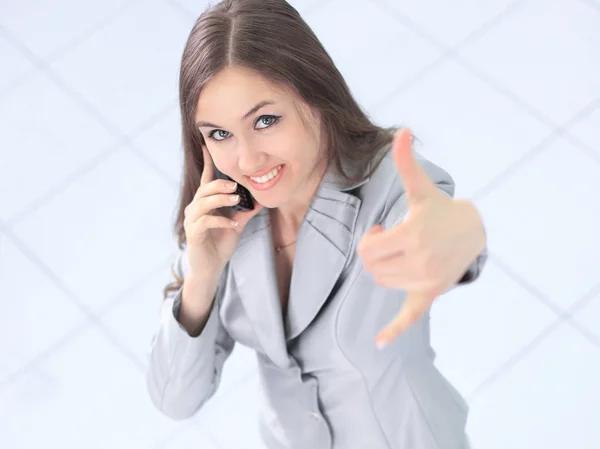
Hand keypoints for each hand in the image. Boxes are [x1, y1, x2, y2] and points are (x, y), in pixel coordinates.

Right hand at [184, 147, 262, 280]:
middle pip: (205, 189)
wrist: (210, 267)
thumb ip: (245, 212)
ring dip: (220, 199)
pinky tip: (233, 224)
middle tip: (236, 184)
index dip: (207, 163)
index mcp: (205, 204)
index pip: (206, 180)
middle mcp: (195, 209)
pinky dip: (221, 221)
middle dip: (220, 184)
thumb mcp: (236, 225)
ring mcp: (192, 221)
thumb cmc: (220, 244)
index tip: (207, 146)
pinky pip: (206, 222)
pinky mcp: (193, 233)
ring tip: (236, 199)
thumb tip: (260, 199)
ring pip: (203, 202)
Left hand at [357, 129, 485, 347]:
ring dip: (383, 269)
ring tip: (400, 255)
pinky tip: (378, 343)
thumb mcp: (421, 188)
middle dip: (375, 254)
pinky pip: (408, 317)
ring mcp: (425, 280)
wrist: (472, 233)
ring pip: (381, 282)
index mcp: (413, 235)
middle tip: (390, 242)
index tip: (380, 232)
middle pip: (372, 267)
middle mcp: (420, 261)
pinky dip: (393, 330)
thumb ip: (406, 163)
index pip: (368, 250)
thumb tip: (403, 131)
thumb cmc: (439, 209)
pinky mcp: (429, 294)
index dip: (368, 240)